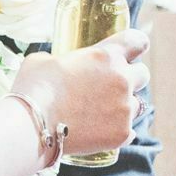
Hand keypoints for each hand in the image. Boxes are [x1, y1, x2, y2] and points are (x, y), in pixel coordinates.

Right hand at [10, 30, 148, 158]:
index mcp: (106, 56)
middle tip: (109, 85)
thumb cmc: (34, 88)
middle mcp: (122, 80)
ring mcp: (125, 109)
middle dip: (130, 77)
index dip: (135, 45)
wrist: (32, 125)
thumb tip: (59, 66)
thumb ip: (61, 59)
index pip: (137, 41)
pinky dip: (116, 129)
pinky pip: (130, 130)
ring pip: (137, 104)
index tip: (130, 50)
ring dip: (123, 105)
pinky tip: (98, 130)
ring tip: (100, 111)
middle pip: (143, 74)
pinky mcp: (122, 134)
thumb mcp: (43, 60)